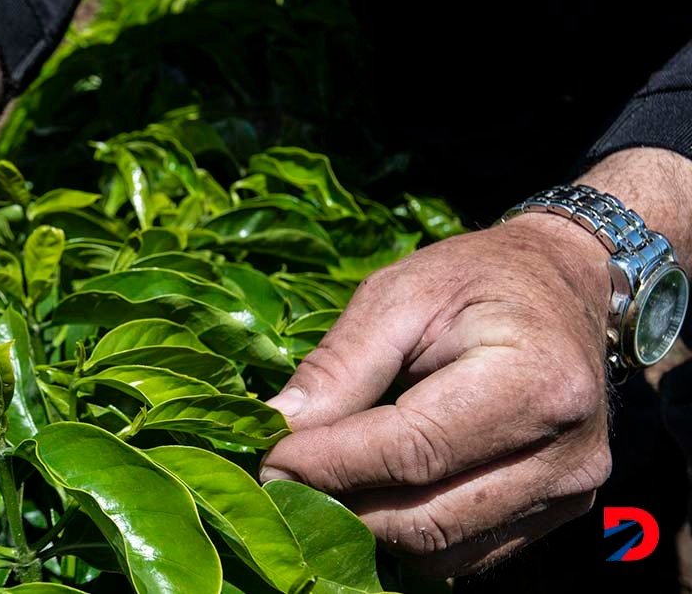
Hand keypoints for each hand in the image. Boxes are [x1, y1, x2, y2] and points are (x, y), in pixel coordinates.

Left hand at [261, 148, 691, 575]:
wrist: (563, 285)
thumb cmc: (474, 279)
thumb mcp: (398, 293)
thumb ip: (341, 363)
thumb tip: (275, 426)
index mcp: (536, 382)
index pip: (412, 451)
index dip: (330, 465)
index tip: (266, 461)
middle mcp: (566, 454)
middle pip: (426, 517)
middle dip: (338, 506)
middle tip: (277, 482)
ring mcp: (567, 494)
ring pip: (440, 550)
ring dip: (365, 530)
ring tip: (315, 487)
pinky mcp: (556, 515)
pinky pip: (464, 554)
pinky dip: (404, 537)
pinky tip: (366, 496)